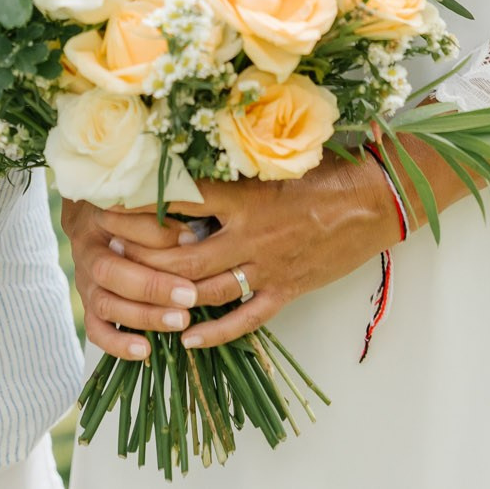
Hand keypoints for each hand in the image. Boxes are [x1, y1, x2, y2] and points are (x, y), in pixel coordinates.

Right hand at [64, 197, 213, 361]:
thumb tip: (189, 240)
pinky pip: (96, 331)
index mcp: (98, 219)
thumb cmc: (131, 209)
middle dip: (152, 286)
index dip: (156, 236)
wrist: (96, 219)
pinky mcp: (90, 307)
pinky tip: (144, 350)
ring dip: (143, 315)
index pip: (123, 227)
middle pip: (110, 272)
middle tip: (189, 295)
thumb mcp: (145, 202)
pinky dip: (117, 344)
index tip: (192, 241)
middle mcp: (87, 253)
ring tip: (180, 321)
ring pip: (105, 304)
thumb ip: (163, 218)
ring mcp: (85, 282)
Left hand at [79, 152, 403, 353]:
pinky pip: (245, 319)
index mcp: (246, 196)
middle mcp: (250, 235)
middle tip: (108, 245)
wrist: (380, 199)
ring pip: (205, 289)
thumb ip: (240, 163)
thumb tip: (198, 148)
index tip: (112, 196)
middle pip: (181, 251)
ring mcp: (268, 267)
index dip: (144, 200)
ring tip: (136, 290)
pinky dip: (216, 333)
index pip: (182, 199)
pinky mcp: (287, 290)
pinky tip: (189, 340)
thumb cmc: (334, 168)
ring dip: (168, 291)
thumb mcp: (281, 159)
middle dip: (142, 250)